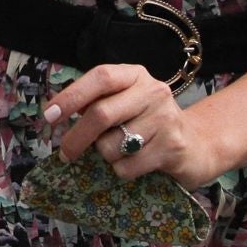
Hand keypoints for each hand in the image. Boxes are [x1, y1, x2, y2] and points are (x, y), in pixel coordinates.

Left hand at [44, 63, 228, 188]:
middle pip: (101, 114)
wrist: (196, 144)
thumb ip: (96, 102)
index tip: (49, 115)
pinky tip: (136, 163)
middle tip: (65, 153)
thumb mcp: (124, 102)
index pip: (100, 77)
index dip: (71, 96)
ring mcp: (166, 119)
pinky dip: (121, 170)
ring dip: (106, 155)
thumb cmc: (147, 122)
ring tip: (121, 151)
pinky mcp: (173, 148)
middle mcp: (153, 92)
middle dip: (77, 138)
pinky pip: (127, 167)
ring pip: (112, 145)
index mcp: (135, 75)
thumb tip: (55, 112)